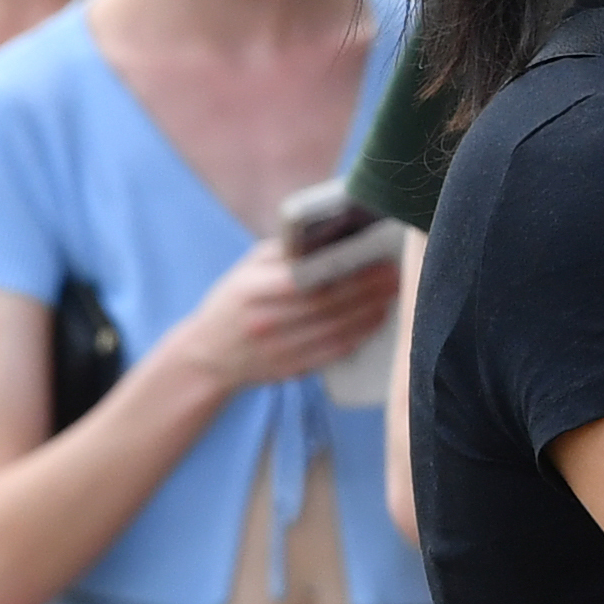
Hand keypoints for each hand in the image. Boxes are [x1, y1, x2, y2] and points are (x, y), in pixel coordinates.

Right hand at [157, 238, 398, 400]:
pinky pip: (333, 353)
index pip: (303, 280)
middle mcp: (264, 322)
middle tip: (395, 274)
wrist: (208, 355)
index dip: (342, 271)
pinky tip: (376, 320)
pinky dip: (359, 336)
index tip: (373, 257)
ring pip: (335, 331)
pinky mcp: (291, 370)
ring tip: (393, 294)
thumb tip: (332, 232)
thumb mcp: (247, 268)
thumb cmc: (234, 301)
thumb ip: (285, 252)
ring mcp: (278, 350)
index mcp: (251, 290)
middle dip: (366, 290)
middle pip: (326, 306)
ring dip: (369, 313)